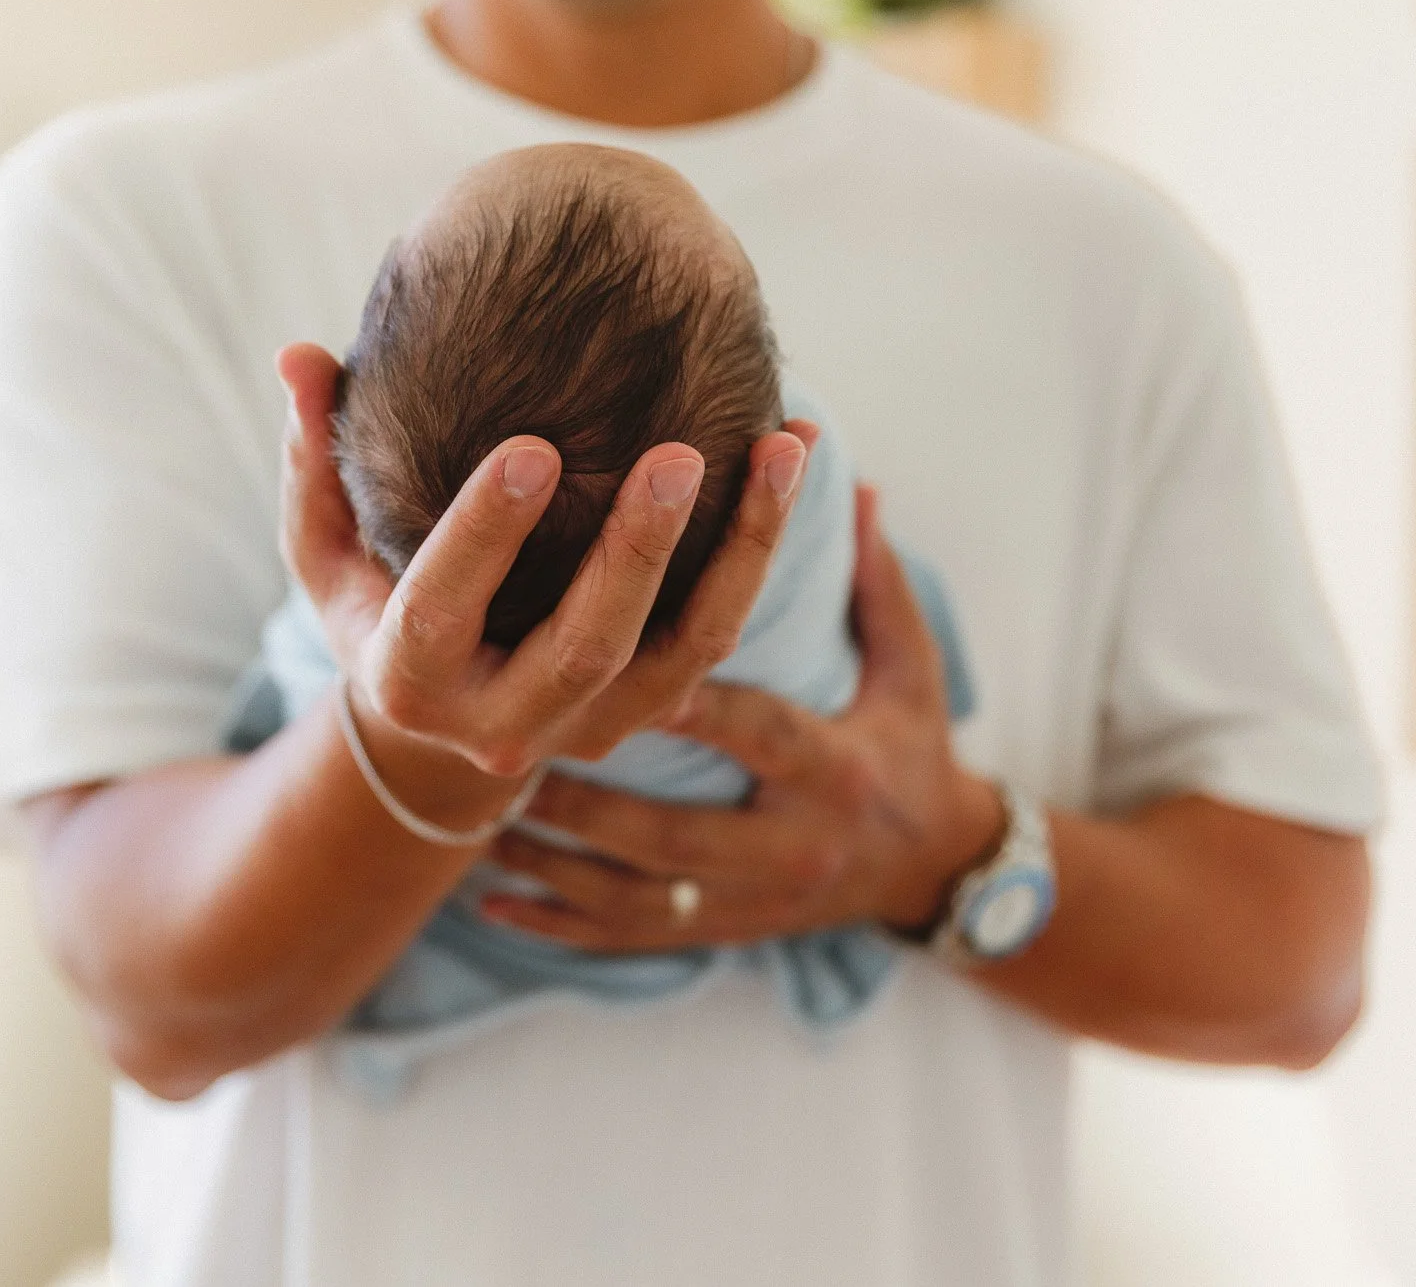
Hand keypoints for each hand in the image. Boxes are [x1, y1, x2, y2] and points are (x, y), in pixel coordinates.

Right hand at [276, 342, 817, 821]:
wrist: (445, 719)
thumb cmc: (377, 600)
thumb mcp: (325, 545)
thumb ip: (314, 456)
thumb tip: (297, 356)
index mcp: (410, 680)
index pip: (444, 608)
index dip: (486, 533)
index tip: (531, 448)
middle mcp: (505, 723)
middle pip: (582, 647)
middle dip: (636, 555)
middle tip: (678, 456)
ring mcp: (592, 724)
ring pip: (680, 650)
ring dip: (739, 551)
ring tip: (781, 450)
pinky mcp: (654, 708)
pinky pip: (720, 635)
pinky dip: (761, 549)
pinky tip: (792, 455)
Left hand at [479, 484, 1007, 950]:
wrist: (934, 873)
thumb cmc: (910, 746)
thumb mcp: (910, 667)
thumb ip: (872, 579)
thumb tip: (852, 479)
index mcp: (832, 773)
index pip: (755, 730)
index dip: (688, 699)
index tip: (614, 654)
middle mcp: (786, 850)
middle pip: (673, 831)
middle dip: (591, 801)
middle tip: (508, 758)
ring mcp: (745, 905)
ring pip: (633, 895)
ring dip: (555, 862)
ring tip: (481, 821)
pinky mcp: (715, 934)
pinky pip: (623, 937)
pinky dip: (556, 924)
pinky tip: (490, 900)